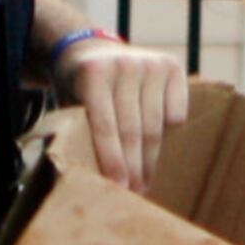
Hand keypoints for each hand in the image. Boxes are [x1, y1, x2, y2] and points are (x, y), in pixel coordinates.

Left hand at [63, 35, 188, 192]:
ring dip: (150, 160)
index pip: (105, 126)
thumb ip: (77, 132)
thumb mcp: (68, 105)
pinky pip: (176, 112)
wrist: (90, 51)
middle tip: (133, 194)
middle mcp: (124, 64)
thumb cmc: (76, 90)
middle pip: (133, 130)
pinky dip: (168, 133)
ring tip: (144, 182)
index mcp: (93, 74)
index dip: (112, 160)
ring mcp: (150, 63)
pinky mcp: (172, 65)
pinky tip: (155, 149)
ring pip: (155, 125)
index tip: (118, 188)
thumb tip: (84, 180)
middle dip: (133, 167)